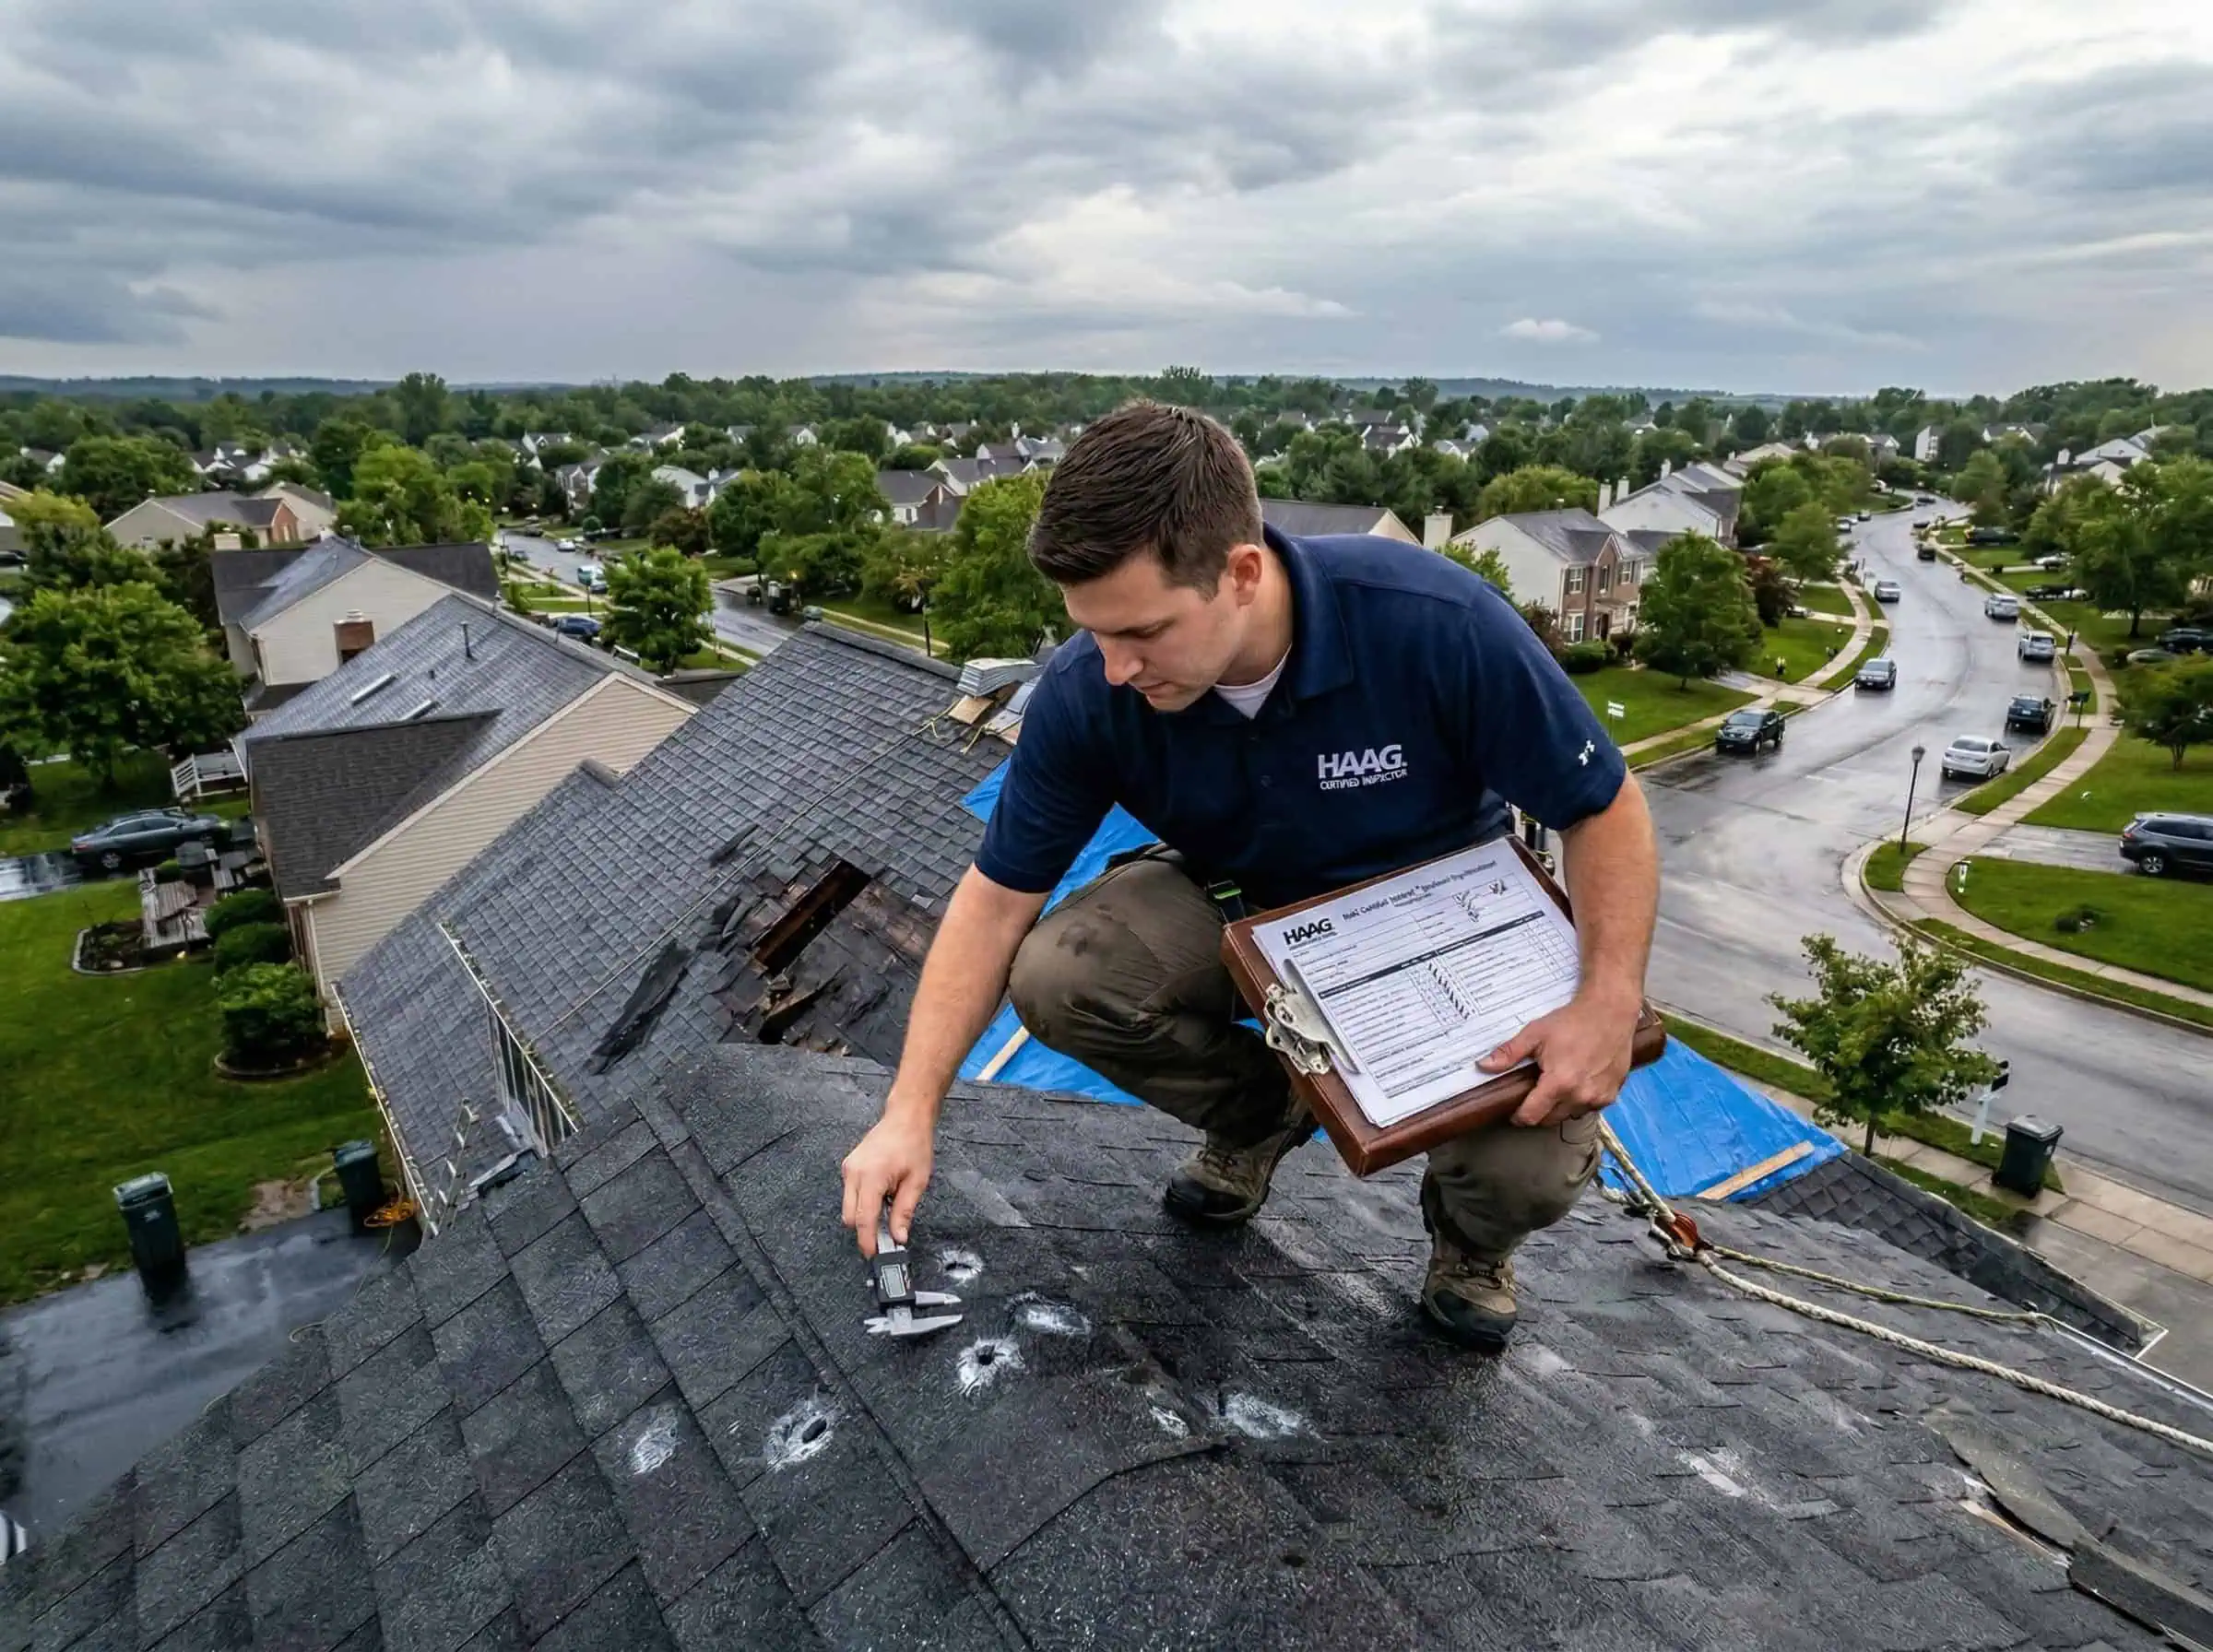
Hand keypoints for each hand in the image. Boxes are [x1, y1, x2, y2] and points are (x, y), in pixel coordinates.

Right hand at [840, 1109, 934, 1257]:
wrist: (905, 1118)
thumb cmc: (914, 1144)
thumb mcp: (917, 1181)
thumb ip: (904, 1211)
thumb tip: (899, 1237)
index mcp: (871, 1176)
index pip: (864, 1219)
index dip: (868, 1240)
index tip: (874, 1254)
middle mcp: (854, 1173)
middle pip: (850, 1217)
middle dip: (865, 1230)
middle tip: (886, 1236)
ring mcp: (848, 1169)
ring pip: (848, 1206)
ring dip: (864, 1215)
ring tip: (889, 1205)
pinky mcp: (848, 1167)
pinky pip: (850, 1193)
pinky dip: (863, 1201)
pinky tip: (882, 1194)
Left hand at [1478, 990, 1638, 1126]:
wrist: (1610, 1012)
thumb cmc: (1573, 1021)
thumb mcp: (1536, 1034)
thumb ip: (1509, 1053)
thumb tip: (1483, 1065)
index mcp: (1559, 1083)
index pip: (1532, 1116)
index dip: (1519, 1116)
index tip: (1514, 1110)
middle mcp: (1580, 1095)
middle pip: (1550, 1119)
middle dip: (1538, 1111)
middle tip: (1534, 1092)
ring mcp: (1599, 1097)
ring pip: (1570, 1115)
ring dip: (1560, 1107)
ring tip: (1556, 1084)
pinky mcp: (1612, 1094)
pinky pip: (1589, 1108)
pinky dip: (1579, 1101)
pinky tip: (1576, 1082)